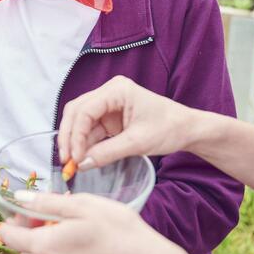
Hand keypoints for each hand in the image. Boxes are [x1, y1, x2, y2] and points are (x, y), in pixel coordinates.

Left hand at [0, 192, 196, 253]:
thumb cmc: (122, 234)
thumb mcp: (86, 206)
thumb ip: (48, 203)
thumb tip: (21, 199)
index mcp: (45, 246)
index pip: (8, 237)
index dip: (13, 221)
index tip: (28, 213)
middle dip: (26, 244)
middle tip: (48, 227)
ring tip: (67, 243)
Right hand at [58, 76, 203, 169]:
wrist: (186, 130)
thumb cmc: (169, 128)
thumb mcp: (138, 143)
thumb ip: (107, 153)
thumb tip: (82, 164)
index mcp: (117, 90)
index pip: (85, 110)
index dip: (75, 134)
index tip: (74, 157)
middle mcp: (109, 93)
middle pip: (77, 112)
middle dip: (69, 137)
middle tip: (67, 161)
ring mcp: (108, 105)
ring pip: (80, 122)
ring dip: (75, 142)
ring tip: (73, 164)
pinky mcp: (109, 118)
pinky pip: (90, 130)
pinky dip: (85, 145)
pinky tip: (82, 159)